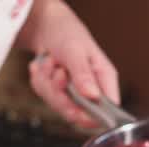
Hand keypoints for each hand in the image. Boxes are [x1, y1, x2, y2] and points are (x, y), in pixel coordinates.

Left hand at [23, 2, 118, 127]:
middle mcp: (91, 90)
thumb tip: (93, 96)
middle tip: (58, 73)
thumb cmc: (67, 33)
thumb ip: (83, 74)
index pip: (108, 109)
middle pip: (77, 113)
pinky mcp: (58, 94)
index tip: (74, 110)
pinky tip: (45, 67)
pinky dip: (40, 81)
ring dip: (48, 83)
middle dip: (61, 95)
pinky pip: (45, 98)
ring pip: (58, 106)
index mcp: (104, 79)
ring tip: (52, 63)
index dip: (91, 116)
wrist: (46, 28)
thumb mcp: (75, 51)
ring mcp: (74, 95)